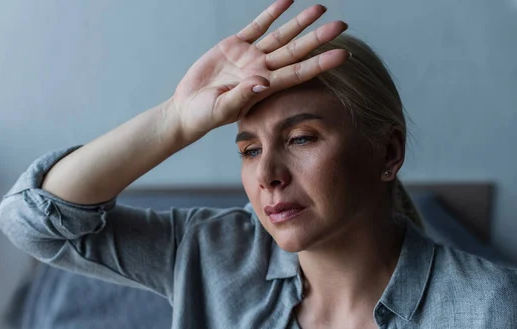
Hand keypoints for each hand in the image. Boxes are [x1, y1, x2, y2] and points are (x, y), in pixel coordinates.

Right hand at [171, 0, 349, 142]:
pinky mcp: (234, 45)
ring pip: (281, 35)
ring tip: (320, 8)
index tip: (343, 54)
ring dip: (300, 23)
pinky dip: (271, 13)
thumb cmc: (205, 115)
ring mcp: (249, 56)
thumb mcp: (223, 107)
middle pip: (296, 51)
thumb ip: (242, 95)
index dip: (321, 63)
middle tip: (341, 25)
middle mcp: (262, 70)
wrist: (187, 109)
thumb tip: (262, 82)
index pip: (298, 72)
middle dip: (318, 38)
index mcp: (264, 87)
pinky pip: (257, 26)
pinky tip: (286, 2)